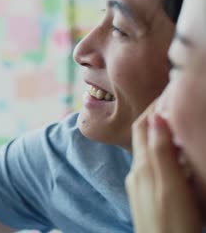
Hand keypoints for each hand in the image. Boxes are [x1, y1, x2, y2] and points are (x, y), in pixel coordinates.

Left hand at [126, 103, 201, 232]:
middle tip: (173, 102)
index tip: (169, 92)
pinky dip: (161, 152)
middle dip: (155, 118)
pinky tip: (175, 155)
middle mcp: (136, 172)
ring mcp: (139, 184)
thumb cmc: (173, 223)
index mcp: (142, 166)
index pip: (142, 126)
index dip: (153, 107)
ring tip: (177, 124)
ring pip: (146, 150)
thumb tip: (154, 117)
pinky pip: (151, 165)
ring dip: (159, 134)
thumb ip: (161, 152)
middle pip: (141, 136)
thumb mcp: (170, 185)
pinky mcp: (146, 195)